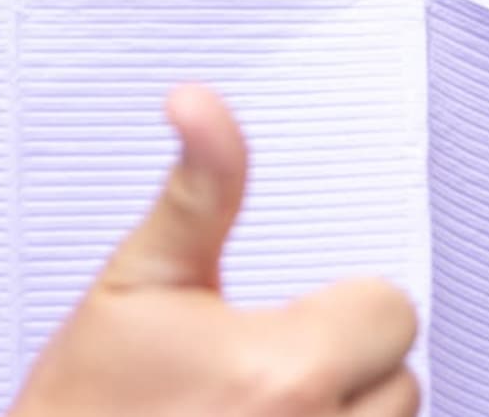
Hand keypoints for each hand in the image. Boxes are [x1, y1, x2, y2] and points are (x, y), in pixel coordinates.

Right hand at [9, 84, 420, 416]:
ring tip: (271, 408)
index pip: (391, 311)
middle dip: (347, 363)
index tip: (288, 315)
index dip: (343, 304)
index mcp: (286, 371)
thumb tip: (199, 103)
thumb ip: (199, 188)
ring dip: (348, 414)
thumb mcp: (140, 276)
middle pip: (401, 378)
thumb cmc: (88, 403)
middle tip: (272, 366)